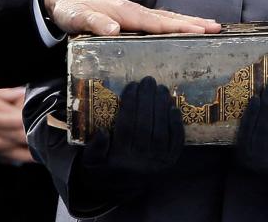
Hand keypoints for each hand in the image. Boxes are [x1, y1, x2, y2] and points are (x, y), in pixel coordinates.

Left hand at [43, 0, 220, 35]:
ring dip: (187, 21)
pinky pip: (156, 20)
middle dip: (192, 22)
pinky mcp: (129, 17)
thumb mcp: (77, 17)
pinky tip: (180, 28)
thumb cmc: (70, 9)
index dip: (179, 27)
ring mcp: (133, 13)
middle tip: (218, 28)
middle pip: (168, 17)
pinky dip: (173, 22)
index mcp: (125, 12)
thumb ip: (94, 23)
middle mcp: (133, 11)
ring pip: (165, 17)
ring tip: (209, 26)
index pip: (156, 21)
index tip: (201, 31)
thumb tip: (113, 29)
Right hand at [74, 77, 183, 206]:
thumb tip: (102, 132)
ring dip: (162, 108)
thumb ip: (94, 147)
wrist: (123, 187)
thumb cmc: (104, 166)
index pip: (125, 126)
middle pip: (145, 126)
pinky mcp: (170, 162)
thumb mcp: (91, 160)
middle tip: (149, 80)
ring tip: (161, 88)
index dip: (129, 104)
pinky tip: (174, 107)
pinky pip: (176, 143)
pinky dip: (176, 125)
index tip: (132, 85)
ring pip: (161, 133)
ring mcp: (157, 162)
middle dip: (147, 101)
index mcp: (120, 157)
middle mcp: (140, 161)